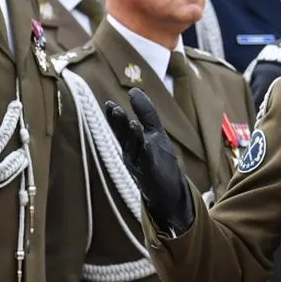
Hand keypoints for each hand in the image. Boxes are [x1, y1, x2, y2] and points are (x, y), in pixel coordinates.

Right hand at [104, 88, 194, 236]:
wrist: (171, 191)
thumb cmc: (159, 159)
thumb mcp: (154, 132)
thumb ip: (145, 113)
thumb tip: (134, 90)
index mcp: (131, 143)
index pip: (120, 128)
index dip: (114, 117)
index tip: (109, 104)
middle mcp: (131, 154)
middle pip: (123, 136)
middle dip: (118, 124)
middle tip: (113, 109)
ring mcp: (140, 165)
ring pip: (133, 149)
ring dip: (131, 136)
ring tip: (131, 122)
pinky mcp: (151, 174)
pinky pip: (146, 162)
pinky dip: (145, 152)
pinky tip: (146, 141)